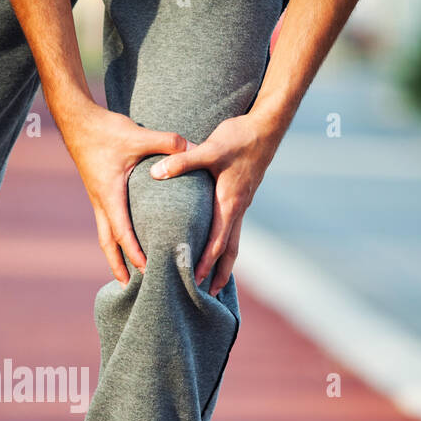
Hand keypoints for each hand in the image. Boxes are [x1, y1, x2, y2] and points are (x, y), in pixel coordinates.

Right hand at [59, 100, 189, 284]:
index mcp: (110, 196)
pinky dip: (116, 237)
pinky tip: (126, 239)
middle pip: (108, 243)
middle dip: (118, 266)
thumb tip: (192, 148)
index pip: (122, 232)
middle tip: (128, 286)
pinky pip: (107, 222)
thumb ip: (167, 143)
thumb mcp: (138, 135)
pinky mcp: (100, 191)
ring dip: (114, 255)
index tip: (147, 269)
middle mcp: (101, 202)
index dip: (134, 253)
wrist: (77, 121)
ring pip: (105, 234)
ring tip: (126, 272)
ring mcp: (98, 198)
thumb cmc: (105, 130)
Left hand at [149, 112, 285, 295]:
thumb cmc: (239, 138)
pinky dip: (225, 242)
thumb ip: (182, 162)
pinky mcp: (240, 197)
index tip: (195, 280)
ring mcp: (241, 204)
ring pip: (233, 240)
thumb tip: (155, 172)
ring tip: (215, 281)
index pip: (218, 240)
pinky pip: (233, 227)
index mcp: (230, 202)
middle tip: (210, 294)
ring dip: (224, 261)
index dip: (206, 261)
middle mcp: (238, 208)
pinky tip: (216, 246)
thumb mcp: (210, 148)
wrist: (266, 126)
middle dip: (220, 272)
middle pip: (230, 249)